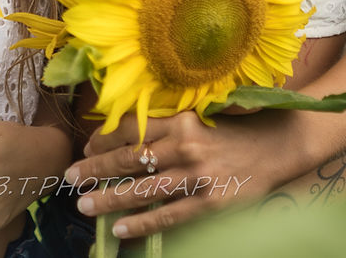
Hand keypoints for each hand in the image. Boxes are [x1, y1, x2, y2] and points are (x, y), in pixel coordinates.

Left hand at [65, 110, 303, 239]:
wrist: (277, 145)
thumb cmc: (234, 129)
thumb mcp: (199, 116)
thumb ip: (167, 124)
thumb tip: (128, 134)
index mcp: (180, 119)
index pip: (132, 126)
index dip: (104, 137)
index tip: (87, 147)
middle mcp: (185, 145)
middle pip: (129, 157)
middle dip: (95, 168)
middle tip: (69, 177)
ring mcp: (197, 175)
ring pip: (143, 189)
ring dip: (109, 198)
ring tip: (84, 205)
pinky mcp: (210, 202)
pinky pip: (168, 215)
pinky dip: (142, 223)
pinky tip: (120, 229)